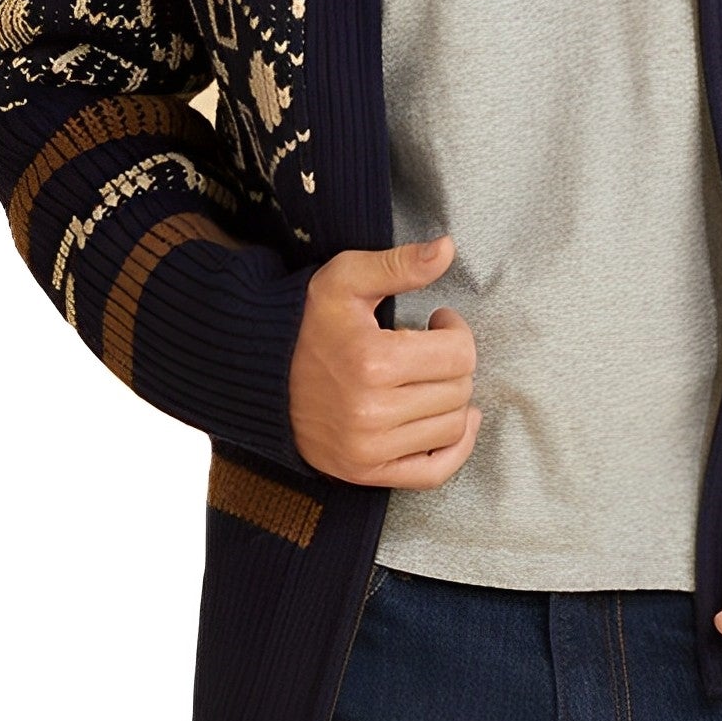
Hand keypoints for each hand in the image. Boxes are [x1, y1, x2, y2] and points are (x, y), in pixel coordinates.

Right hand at [288, 234, 482, 486]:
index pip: (459, 354)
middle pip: (459, 390)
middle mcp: (372, 412)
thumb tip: (448, 248)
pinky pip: (434, 472)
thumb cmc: (307, 321)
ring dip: (451, 398)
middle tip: (429, 347)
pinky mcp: (366, 472)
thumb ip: (400, 264)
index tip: (438, 322)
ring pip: (452, 427)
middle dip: (453, 362)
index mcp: (372, 361)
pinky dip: (456, 448)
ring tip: (427, 377)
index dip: (456, 331)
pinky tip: (456, 420)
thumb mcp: (347, 278)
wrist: (261, 373)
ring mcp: (368, 449)